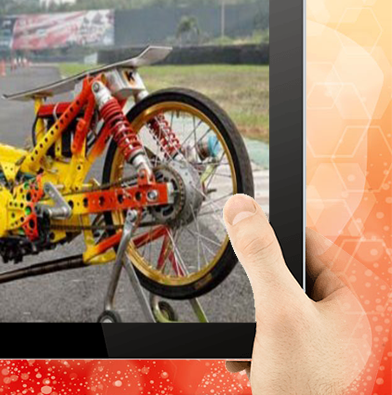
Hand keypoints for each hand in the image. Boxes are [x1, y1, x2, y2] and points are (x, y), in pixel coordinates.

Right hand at [223, 194, 371, 394]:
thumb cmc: (301, 388)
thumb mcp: (277, 309)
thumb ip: (261, 257)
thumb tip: (242, 211)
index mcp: (345, 304)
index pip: (315, 249)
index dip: (285, 234)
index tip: (259, 222)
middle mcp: (333, 323)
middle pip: (288, 279)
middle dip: (259, 285)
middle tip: (248, 288)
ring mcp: (314, 345)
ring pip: (273, 308)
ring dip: (251, 318)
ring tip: (249, 330)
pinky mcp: (294, 363)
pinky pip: (267, 336)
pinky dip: (250, 343)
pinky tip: (246, 355)